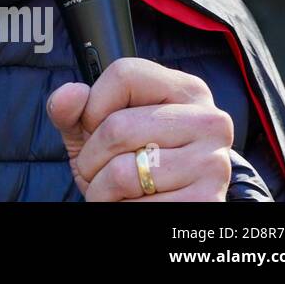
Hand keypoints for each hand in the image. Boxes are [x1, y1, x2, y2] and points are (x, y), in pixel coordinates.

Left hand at [46, 57, 233, 200]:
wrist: (165, 208)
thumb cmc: (128, 159)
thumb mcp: (93, 129)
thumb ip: (73, 108)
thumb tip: (72, 94)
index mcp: (186, 90)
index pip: (124, 74)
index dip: (94, 105)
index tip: (94, 126)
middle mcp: (209, 120)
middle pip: (118, 127)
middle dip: (91, 157)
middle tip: (98, 168)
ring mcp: (213, 162)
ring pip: (123, 172)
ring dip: (101, 189)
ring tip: (113, 188)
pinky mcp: (208, 200)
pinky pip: (139, 205)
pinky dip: (122, 208)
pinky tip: (135, 203)